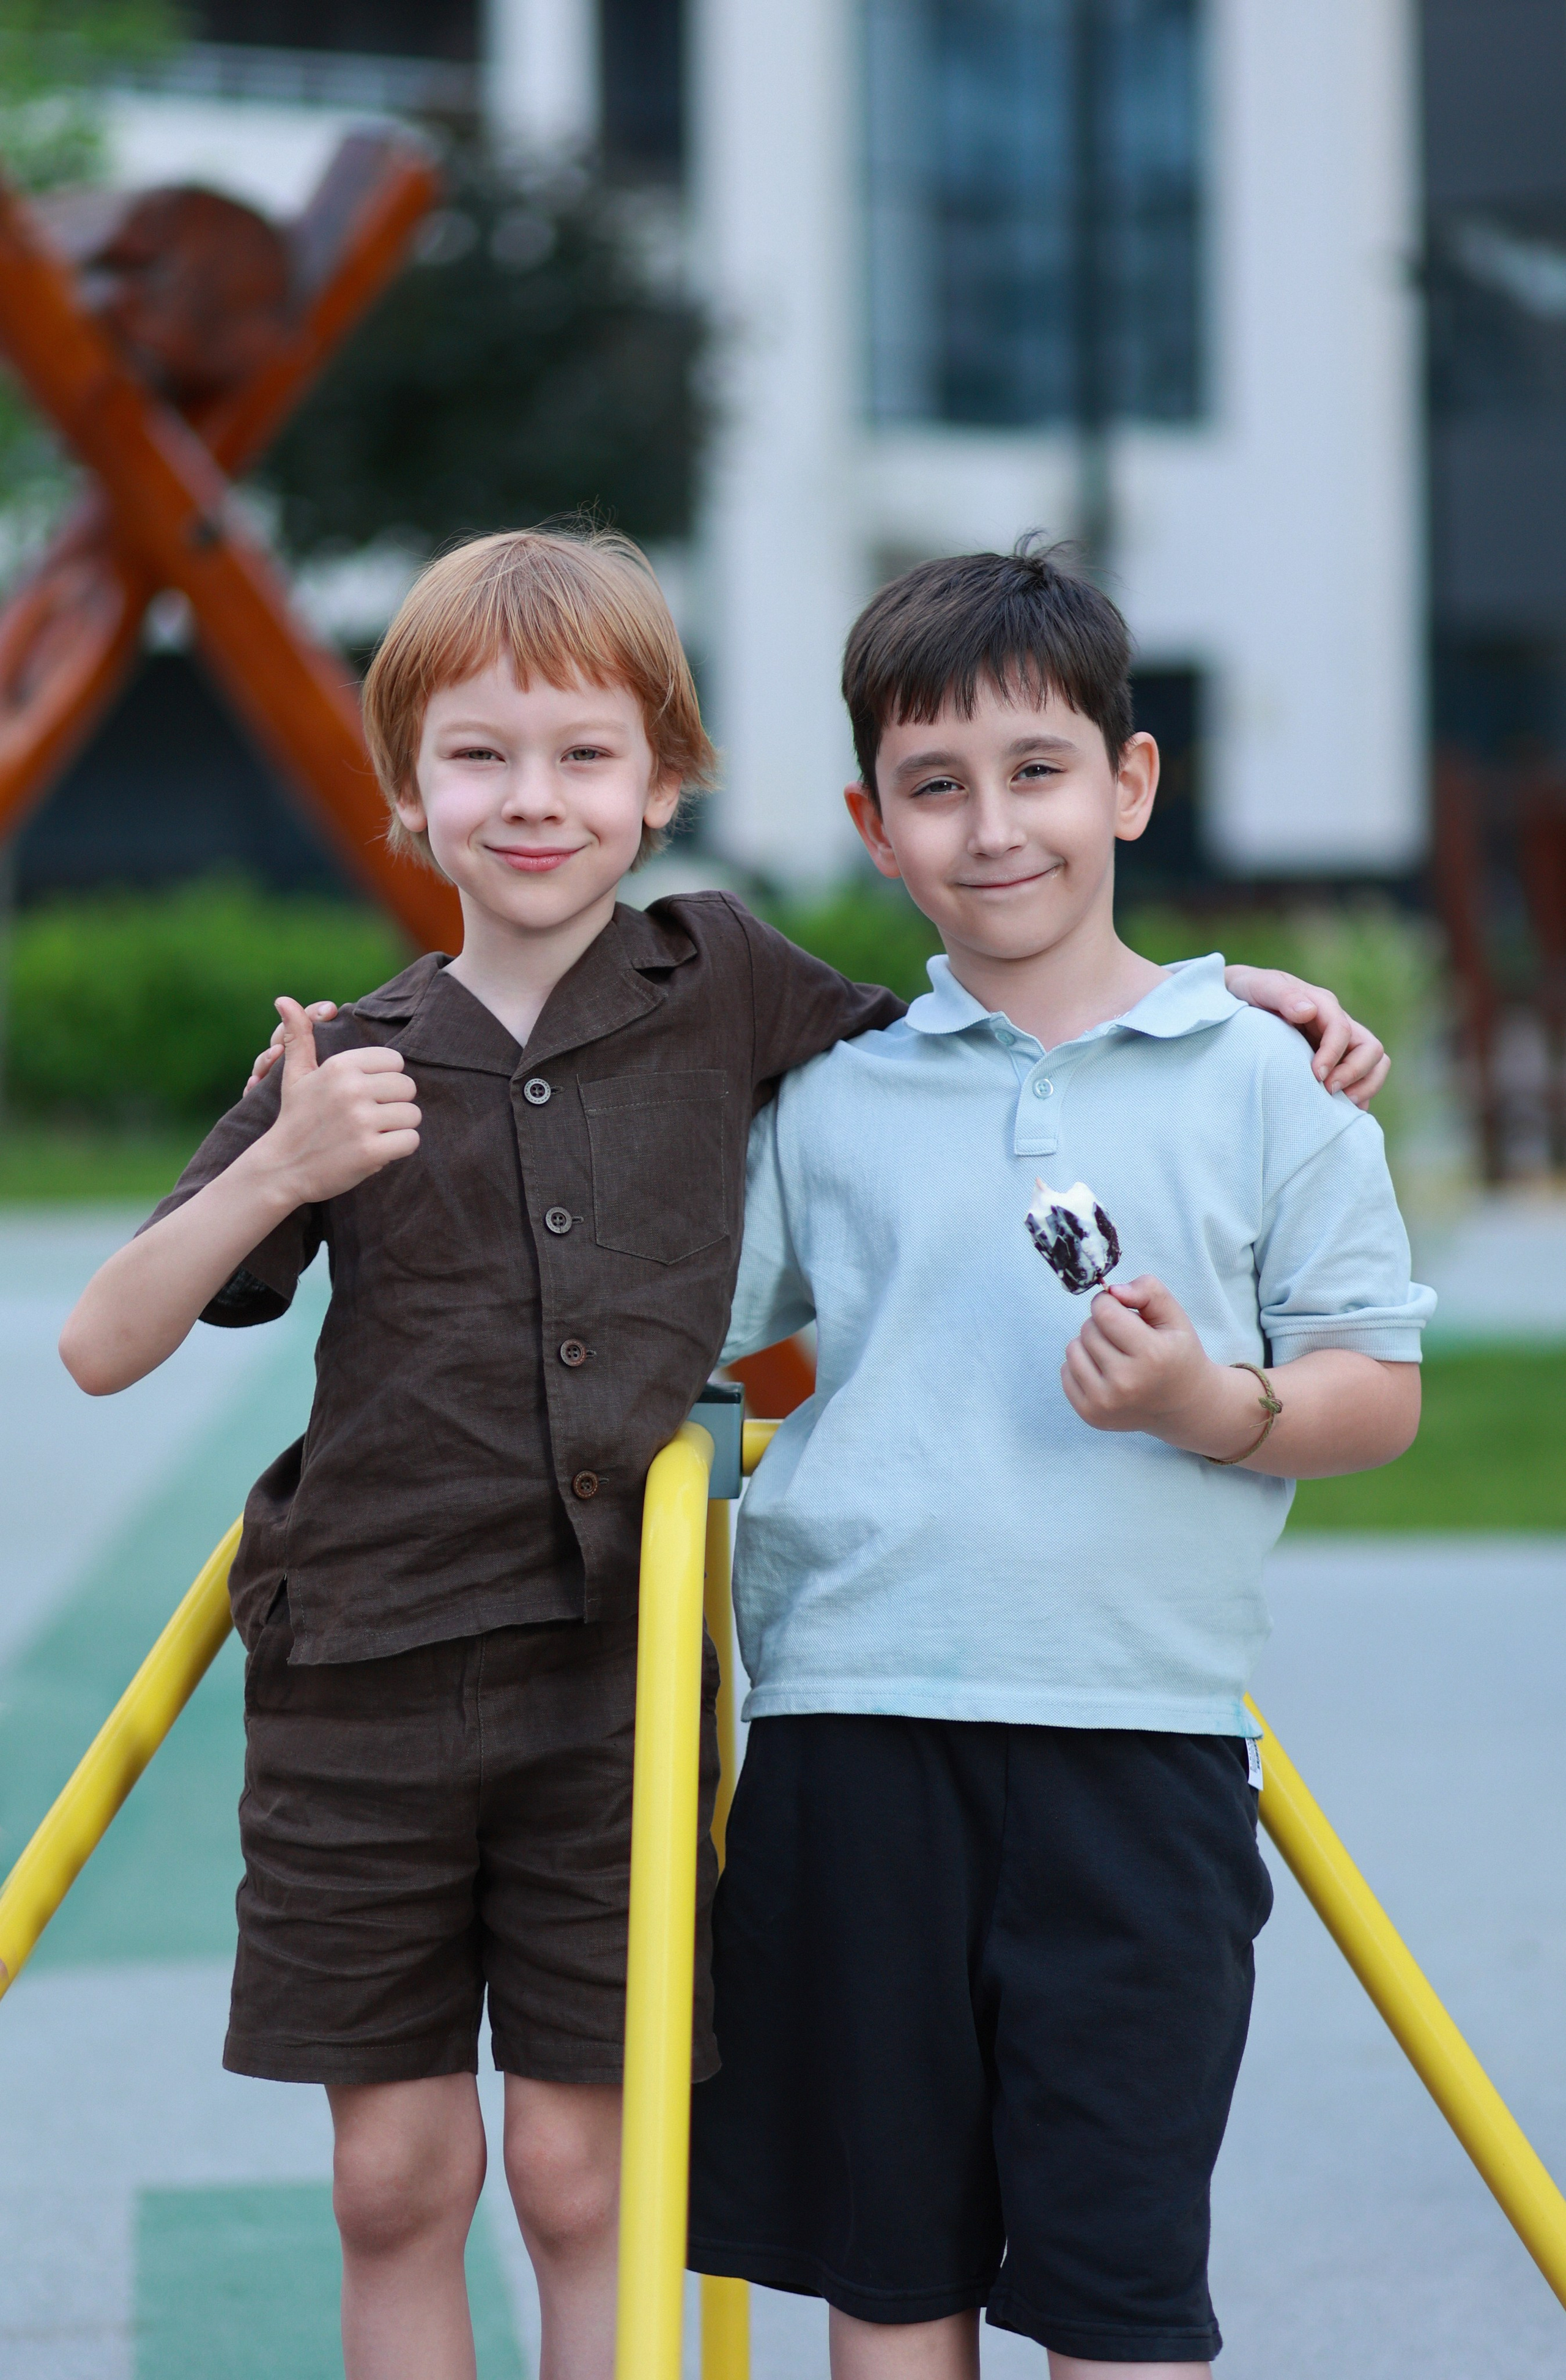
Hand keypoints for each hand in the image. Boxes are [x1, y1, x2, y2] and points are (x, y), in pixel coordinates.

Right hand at [253, 997, 419, 1204]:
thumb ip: (298, 1037)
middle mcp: (352, 1089)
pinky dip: (399, 1148)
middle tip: (370, 1118)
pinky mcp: (371, 1151)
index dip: (385, 1079)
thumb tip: (283, 999)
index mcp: (340, 1066)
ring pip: (413, 1115)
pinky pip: (411, 1141)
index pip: (395, 1061)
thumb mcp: (295, 1074)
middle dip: (394, 1104)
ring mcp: (362, 1121)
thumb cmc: (296, 1118)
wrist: (283, 1168)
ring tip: (372, 1134)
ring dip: (398, 1127)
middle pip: (408, 1087)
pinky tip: (376, 1150)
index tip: (366, 1094)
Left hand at [1061, 1275, 1262, 1458]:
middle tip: (1125, 1338)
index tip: (1121, 1310)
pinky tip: (1106, 1372)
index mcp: (1151, 1355)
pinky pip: (1066, 1372)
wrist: (1184, 1406)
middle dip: (1103, 1325)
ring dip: (1089, 1344)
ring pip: (1073, 1349)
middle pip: (1088, 1330)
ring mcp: (1105, 1403)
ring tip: (1115, 1354)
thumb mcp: (1174, 1317)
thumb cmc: (1177, 1355)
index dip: (1109, 1303)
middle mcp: (1126, 1382)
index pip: (1104, 1313)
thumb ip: (1148, 1291)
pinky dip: (1082, 1365)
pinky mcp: (1091, 1414)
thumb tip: (1112, 1291)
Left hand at [1224, 964, 1388, 1108]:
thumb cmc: (1248, 992)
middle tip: (1328, 1092)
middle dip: (1355, 1073)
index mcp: (1322, 1005)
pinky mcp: (1333, 1062)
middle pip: (1370, 1049)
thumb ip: (1283, 996)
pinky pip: (1360, 1080)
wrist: (1235, 998)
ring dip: (1364, 1087)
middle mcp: (1336, 1025)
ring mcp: (1338, 1045)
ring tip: (1340, 1105)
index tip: (1315, 1076)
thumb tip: (1308, 1012)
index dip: (1333, 1054)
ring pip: (1373, 1065)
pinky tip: (1338, 1112)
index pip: (1342, 1031)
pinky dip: (1358, 1097)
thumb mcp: (1259, 987)